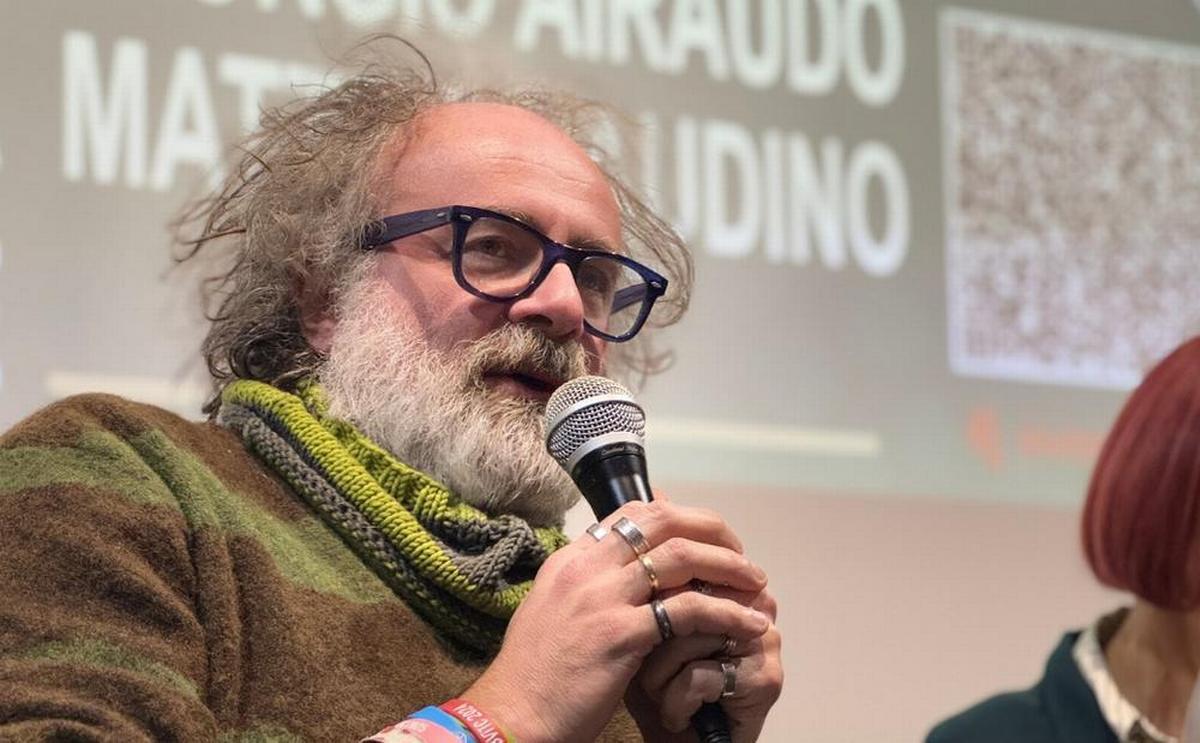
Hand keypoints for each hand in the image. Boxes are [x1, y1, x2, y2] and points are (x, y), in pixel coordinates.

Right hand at [463, 500, 771, 742]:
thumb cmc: (534, 675)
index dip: (679, 516)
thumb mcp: (553, 610)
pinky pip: (688, 610)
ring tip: (755, 584)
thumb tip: (625, 572)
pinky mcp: (620, 634)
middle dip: (712, 531)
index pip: (631, 513)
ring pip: (681, 557)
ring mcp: (603, 598)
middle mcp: (586, 569)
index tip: (707, 536)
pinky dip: (726, 613)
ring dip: (727, 566)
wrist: (513, 715)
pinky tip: (747, 624)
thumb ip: (587, 585)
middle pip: (662, 521)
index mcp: (570, 561)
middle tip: (740, 552)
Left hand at [627, 583, 782, 741]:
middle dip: (653, 644)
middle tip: (651, 674)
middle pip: (683, 599)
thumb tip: (639, 561)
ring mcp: (765, 641)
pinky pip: (699, 677)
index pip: (682, 568)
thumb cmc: (660, 686)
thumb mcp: (646, 628)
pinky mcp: (766, 680)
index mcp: (729, 582)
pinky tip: (677, 716)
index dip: (651, 603)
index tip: (640, 633)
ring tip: (664, 696)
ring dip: (659, 678)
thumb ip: (653, 590)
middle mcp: (755, 604)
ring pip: (687, 637)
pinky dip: (674, 704)